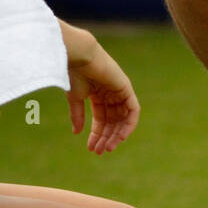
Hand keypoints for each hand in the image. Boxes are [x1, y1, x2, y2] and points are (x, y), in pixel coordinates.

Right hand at [60, 22, 139, 153]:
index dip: (97, 134)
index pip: (101, 119)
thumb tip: (77, 132)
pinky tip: (120, 136)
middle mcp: (111, 94)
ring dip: (116, 134)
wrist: (80, 56)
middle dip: (106, 137)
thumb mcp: (75, 98)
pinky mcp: (127, 88)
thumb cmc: (74, 73)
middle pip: (112, 121)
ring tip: (108, 147)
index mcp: (98, 95)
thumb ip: (78, 115)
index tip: (91, 148)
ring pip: (122, 119)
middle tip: (100, 151)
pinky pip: (133, 111)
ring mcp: (120, 91)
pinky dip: (129, 125)